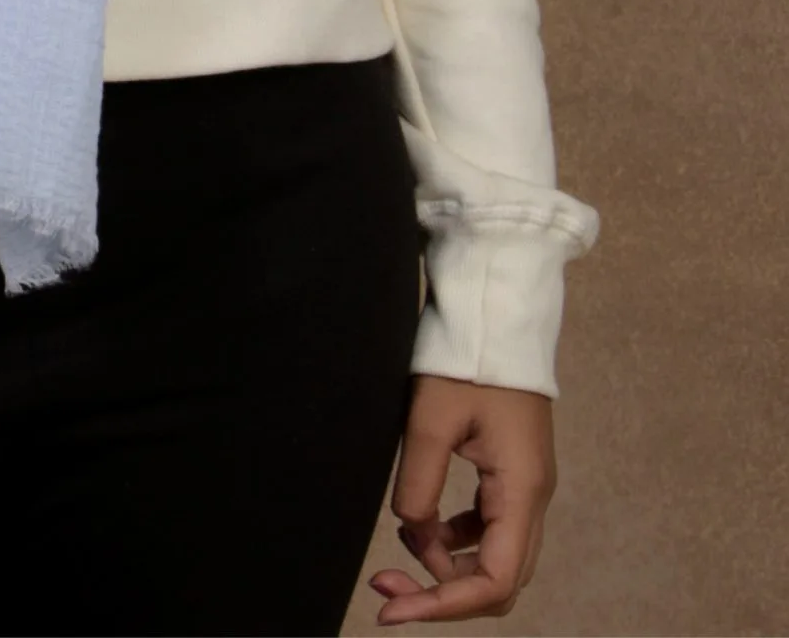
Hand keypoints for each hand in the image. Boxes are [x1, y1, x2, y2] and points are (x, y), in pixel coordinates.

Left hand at [369, 375, 556, 622]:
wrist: (497, 312)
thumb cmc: (469, 357)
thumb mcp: (431, 418)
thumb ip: (420, 485)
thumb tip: (410, 531)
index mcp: (522, 491)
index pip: (495, 581)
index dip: (444, 605)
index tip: (392, 609)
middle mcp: (533, 499)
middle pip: (498, 582)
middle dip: (442, 595)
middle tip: (386, 588)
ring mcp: (525, 487)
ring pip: (494, 558)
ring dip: (446, 568)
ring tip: (398, 549)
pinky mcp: (511, 473)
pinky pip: (487, 529)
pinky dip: (453, 540)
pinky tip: (419, 525)